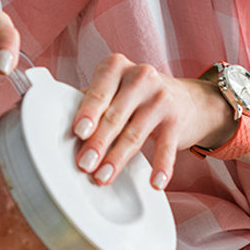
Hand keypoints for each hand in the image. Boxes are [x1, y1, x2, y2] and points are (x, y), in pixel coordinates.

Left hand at [72, 53, 234, 189]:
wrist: (189, 100)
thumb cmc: (139, 96)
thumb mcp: (115, 89)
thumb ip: (92, 102)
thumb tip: (60, 127)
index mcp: (116, 67)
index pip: (99, 91)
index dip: (88, 112)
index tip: (79, 131)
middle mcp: (140, 78)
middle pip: (114, 116)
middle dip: (98, 143)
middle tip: (85, 164)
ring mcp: (161, 99)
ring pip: (135, 133)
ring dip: (118, 158)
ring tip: (104, 177)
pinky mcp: (177, 121)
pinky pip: (167, 147)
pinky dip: (161, 167)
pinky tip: (155, 182)